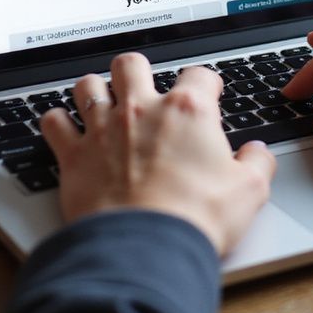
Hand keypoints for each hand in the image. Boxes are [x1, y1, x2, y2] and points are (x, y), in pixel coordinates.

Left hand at [40, 53, 276, 254]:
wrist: (146, 249)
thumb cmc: (195, 218)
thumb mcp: (248, 192)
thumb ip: (256, 164)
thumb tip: (259, 154)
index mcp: (187, 111)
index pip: (199, 74)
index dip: (206, 82)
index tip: (208, 92)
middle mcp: (141, 110)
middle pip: (131, 64)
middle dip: (137, 71)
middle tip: (143, 89)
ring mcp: (103, 129)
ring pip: (88, 85)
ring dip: (94, 91)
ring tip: (101, 103)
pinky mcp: (73, 155)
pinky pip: (54, 122)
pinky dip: (57, 123)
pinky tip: (64, 129)